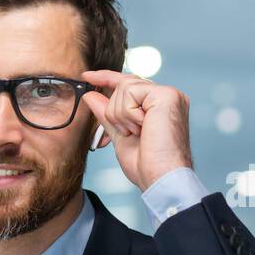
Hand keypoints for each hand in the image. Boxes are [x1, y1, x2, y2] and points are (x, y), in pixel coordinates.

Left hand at [81, 70, 193, 191]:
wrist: (159, 177)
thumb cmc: (146, 165)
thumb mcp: (119, 136)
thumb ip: (107, 115)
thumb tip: (90, 95)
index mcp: (158, 105)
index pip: (130, 84)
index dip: (107, 78)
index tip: (86, 76)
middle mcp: (166, 97)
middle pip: (123, 85)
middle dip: (114, 112)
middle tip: (128, 133)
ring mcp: (168, 94)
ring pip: (124, 89)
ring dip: (121, 116)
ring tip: (138, 132)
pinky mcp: (167, 94)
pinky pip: (130, 92)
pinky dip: (128, 114)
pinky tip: (142, 127)